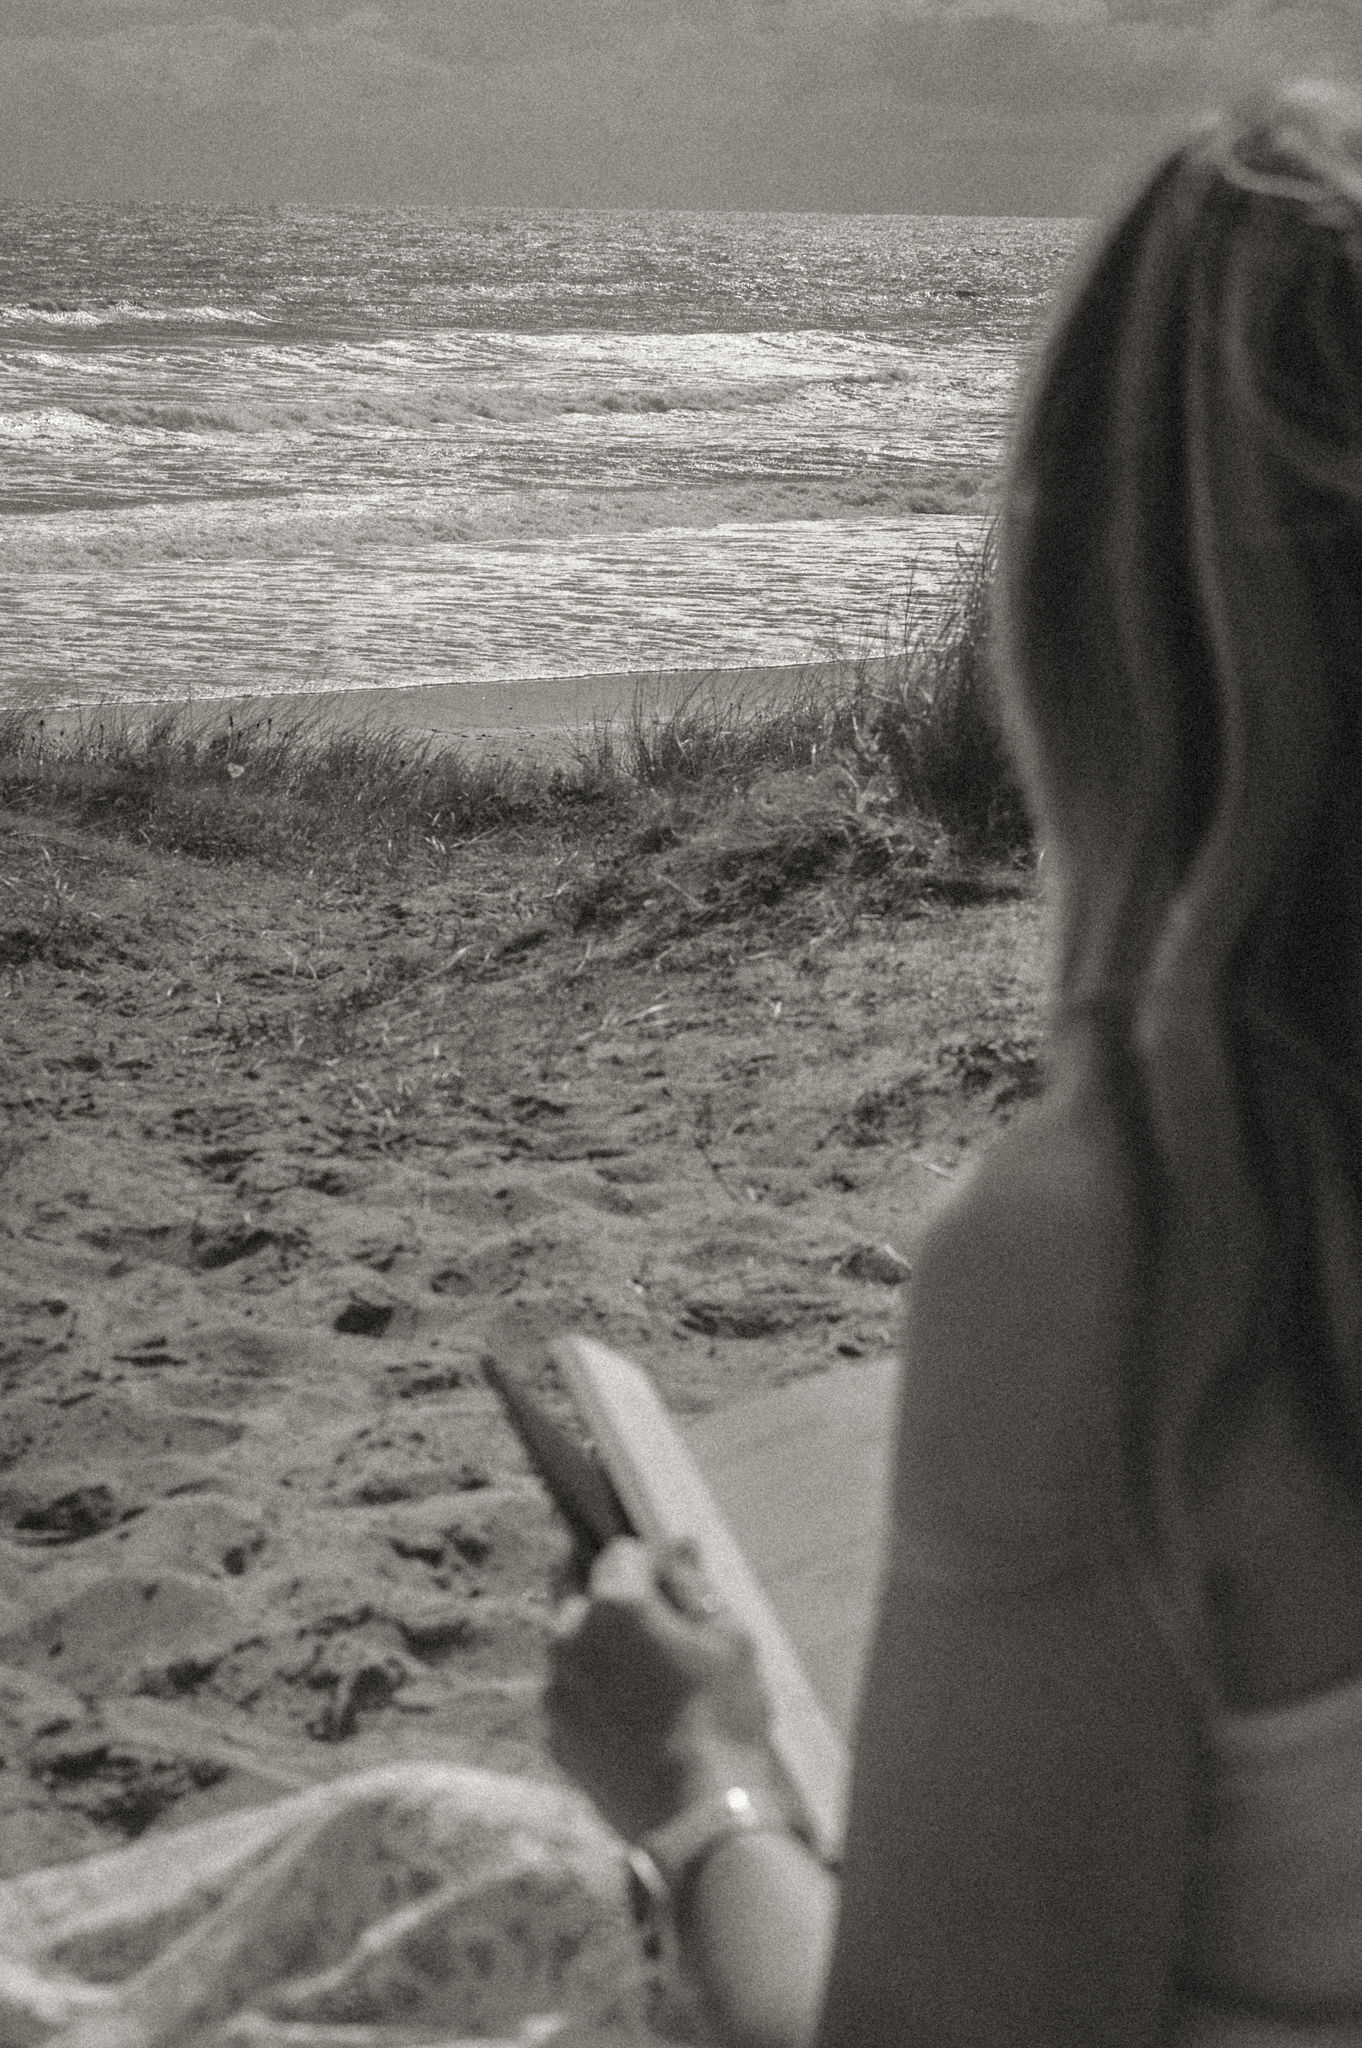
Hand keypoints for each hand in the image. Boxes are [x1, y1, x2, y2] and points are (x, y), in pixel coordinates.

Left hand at [545, 1536, 781, 1843]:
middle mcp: (571, 1639)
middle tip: (653, 1628)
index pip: (622, 1551)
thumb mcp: (729, 1637)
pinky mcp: (554, 1735)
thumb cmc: (722, 1717)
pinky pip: (569, 1696)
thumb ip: (693, 1585)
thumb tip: (678, 1548)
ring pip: (571, 1648)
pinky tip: (632, 1719)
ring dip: (598, 1650)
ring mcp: (556, 1690)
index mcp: (615, 1604)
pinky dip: (592, 1696)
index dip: (651, 1563)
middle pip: (582, 1595)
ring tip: (646, 1682)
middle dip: (612, 1601)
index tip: (672, 1582)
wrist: (698, 1814)